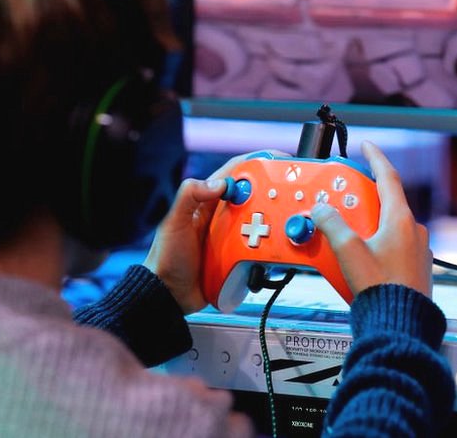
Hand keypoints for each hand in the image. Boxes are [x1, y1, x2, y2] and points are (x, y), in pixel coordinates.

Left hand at [144, 150, 288, 313]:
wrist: (169, 294)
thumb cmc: (166, 257)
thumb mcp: (174, 222)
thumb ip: (190, 196)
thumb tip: (219, 183)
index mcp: (207, 202)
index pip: (234, 174)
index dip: (255, 163)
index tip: (275, 161)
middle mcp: (222, 216)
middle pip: (253, 196)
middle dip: (271, 192)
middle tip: (290, 193)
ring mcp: (232, 236)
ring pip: (259, 221)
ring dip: (273, 220)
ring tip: (288, 220)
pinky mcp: (238, 255)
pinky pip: (258, 246)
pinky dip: (269, 245)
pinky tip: (278, 246)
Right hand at [311, 141, 432, 297]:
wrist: (401, 323)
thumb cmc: (380, 288)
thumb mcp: (348, 251)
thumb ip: (332, 224)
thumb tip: (321, 209)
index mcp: (401, 219)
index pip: (389, 177)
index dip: (376, 158)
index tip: (367, 146)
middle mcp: (415, 231)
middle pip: (387, 203)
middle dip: (365, 200)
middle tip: (345, 201)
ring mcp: (418, 250)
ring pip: (391, 226)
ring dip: (370, 225)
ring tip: (349, 236)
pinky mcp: (416, 268)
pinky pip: (395, 246)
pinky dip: (378, 244)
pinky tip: (363, 259)